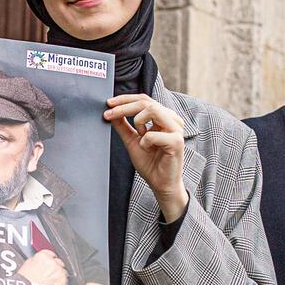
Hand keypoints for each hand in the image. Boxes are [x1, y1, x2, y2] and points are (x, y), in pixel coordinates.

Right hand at [16, 250, 67, 284]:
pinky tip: (53, 284)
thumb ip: (38, 259)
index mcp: (44, 255)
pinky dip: (61, 282)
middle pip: (58, 262)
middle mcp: (52, 262)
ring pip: (63, 271)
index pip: (52, 254)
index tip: (49, 264)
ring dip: (58, 275)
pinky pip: (65, 279)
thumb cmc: (26, 279)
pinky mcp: (62, 280)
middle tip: (49, 273)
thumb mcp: (28, 263)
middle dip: (55, 267)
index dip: (50, 260)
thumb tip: (41, 260)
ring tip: (50, 280)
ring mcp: (58, 271)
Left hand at [105, 95, 187, 221]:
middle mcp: (172, 120)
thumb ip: (123, 126)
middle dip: (124, 107)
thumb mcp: (132, 141)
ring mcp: (176, 129)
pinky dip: (145, 142)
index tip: (108, 103)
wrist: (160, 184)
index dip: (125, 99)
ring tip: (139, 136)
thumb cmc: (150, 164)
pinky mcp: (176, 141)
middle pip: (146, 102)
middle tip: (109, 114)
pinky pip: (153, 134)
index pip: (144, 100)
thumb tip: (111, 111)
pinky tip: (149, 149)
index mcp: (164, 117)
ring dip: (138, 122)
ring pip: (152, 110)